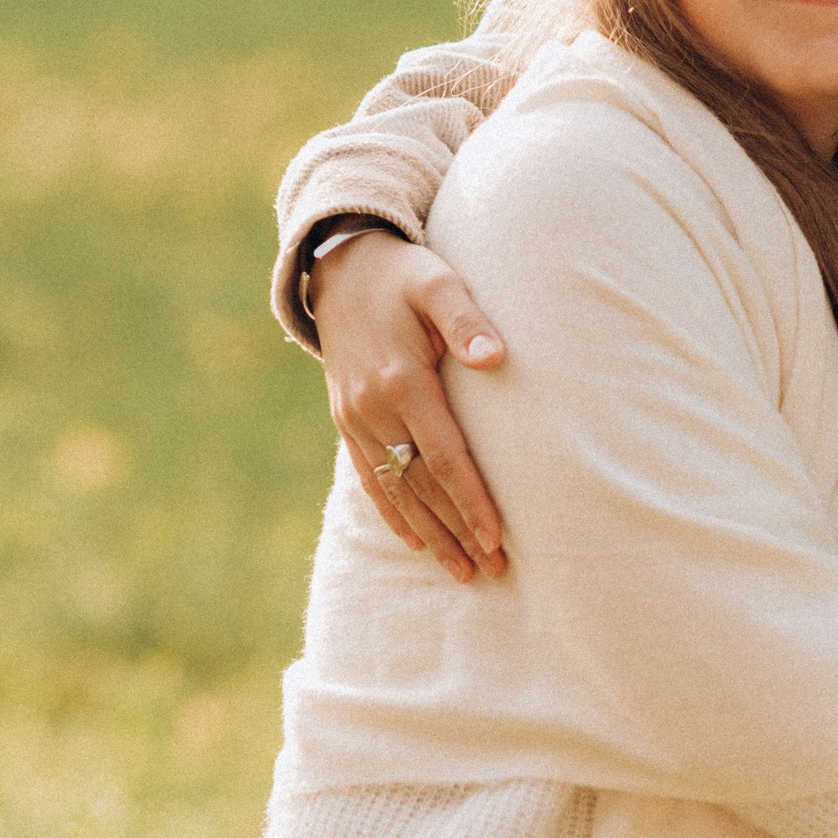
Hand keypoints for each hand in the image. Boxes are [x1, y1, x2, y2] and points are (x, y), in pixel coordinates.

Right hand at [309, 225, 507, 581]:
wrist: (341, 266)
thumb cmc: (404, 274)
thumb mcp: (437, 281)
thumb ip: (466, 318)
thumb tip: (495, 357)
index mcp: (401, 381)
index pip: (443, 458)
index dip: (471, 501)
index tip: (497, 538)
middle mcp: (372, 408)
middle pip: (420, 485)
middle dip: (456, 531)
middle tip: (492, 571)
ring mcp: (354, 417)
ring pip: (393, 490)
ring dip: (427, 534)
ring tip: (460, 571)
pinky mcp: (345, 418)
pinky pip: (368, 476)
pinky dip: (391, 512)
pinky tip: (413, 541)